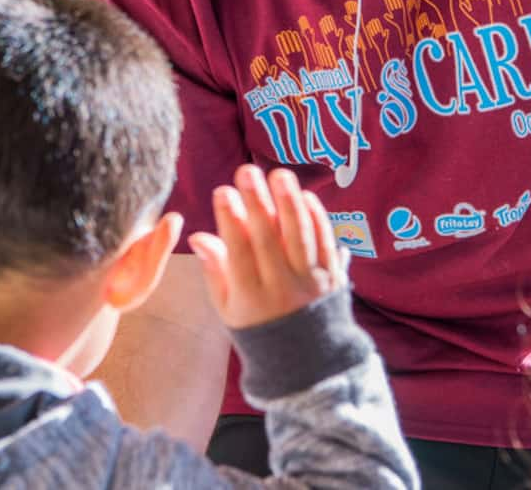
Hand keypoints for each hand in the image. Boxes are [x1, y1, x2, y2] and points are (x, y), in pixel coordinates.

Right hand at [189, 166, 346, 329]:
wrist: (305, 359)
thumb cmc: (257, 327)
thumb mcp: (227, 306)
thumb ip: (214, 269)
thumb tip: (197, 235)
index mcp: (250, 298)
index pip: (239, 254)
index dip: (230, 221)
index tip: (223, 192)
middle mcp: (282, 290)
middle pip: (269, 240)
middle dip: (257, 202)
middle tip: (247, 171)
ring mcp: (311, 283)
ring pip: (300, 237)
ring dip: (289, 202)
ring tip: (279, 174)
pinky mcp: (333, 278)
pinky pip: (325, 243)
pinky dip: (317, 218)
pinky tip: (305, 196)